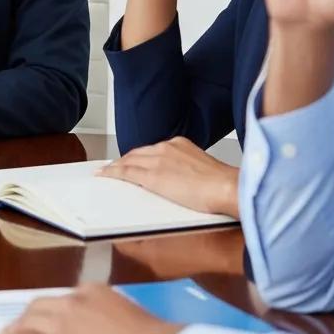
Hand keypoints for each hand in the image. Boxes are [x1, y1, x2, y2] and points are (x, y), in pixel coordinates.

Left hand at [1, 284, 180, 333]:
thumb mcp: (126, 311)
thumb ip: (107, 313)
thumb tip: (103, 325)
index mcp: (90, 291)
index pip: (62, 298)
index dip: (51, 308)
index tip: (46, 315)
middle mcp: (70, 302)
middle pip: (39, 306)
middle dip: (28, 315)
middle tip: (21, 324)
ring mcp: (59, 325)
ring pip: (27, 322)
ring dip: (16, 328)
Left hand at [97, 137, 239, 217]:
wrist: (228, 188)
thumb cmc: (223, 185)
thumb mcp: (202, 168)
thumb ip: (187, 168)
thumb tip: (181, 178)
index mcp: (179, 144)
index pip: (151, 150)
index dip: (138, 157)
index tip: (131, 161)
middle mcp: (166, 148)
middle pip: (137, 154)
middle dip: (124, 161)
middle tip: (113, 168)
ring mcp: (157, 160)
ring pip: (128, 161)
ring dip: (116, 167)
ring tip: (106, 172)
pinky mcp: (152, 176)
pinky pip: (126, 172)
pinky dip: (113, 173)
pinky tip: (105, 176)